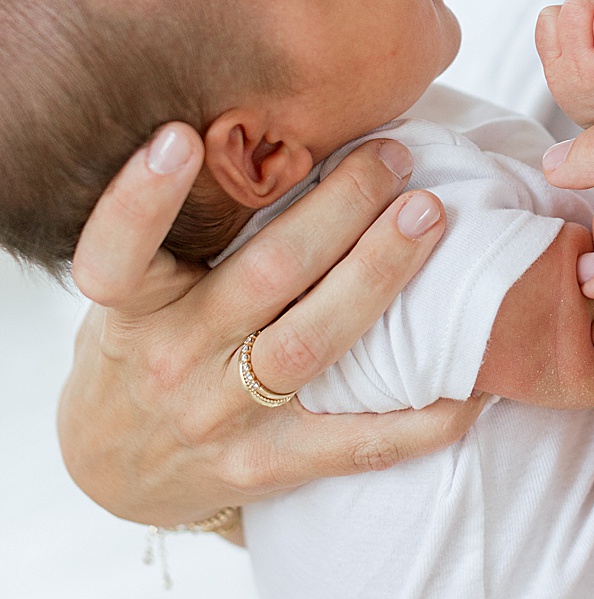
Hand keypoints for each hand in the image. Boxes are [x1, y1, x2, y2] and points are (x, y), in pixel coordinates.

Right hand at [59, 124, 481, 525]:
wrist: (114, 471)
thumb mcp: (137, 286)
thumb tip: (269, 127)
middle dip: (340, 206)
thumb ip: (183, 225)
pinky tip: (474, 379)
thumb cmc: (142, 344)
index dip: (143, 197)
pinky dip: (422, 415)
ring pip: (313, 341)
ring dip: (380, 274)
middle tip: (394, 155)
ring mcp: (222, 418)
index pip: (116, 253)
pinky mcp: (267, 466)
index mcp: (132, 307)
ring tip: (430, 216)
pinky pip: (357, 443)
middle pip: (265, 275)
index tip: (181, 134)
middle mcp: (172, 359)